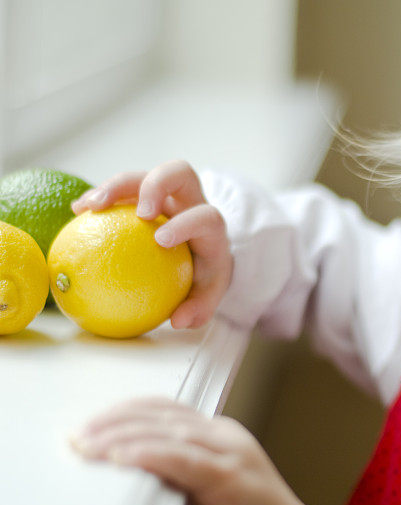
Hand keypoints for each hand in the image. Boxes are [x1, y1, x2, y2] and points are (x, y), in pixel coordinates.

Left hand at [69, 397, 309, 504]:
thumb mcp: (201, 495)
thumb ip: (169, 479)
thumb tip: (120, 475)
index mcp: (218, 435)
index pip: (165, 407)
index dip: (123, 410)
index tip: (88, 425)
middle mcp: (226, 434)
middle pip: (161, 414)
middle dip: (113, 421)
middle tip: (76, 436)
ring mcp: (233, 452)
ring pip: (169, 430)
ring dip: (121, 436)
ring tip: (87, 446)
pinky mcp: (233, 477)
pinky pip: (184, 458)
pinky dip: (150, 454)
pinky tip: (123, 457)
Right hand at [71, 160, 232, 328]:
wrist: (204, 252)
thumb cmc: (205, 274)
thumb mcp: (208, 294)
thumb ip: (198, 309)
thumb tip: (178, 321)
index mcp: (210, 224)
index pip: (206, 215)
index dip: (186, 223)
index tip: (161, 240)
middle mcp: (189, 200)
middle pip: (178, 172)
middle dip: (155, 185)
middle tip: (135, 211)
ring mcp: (165, 193)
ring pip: (142, 175)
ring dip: (115, 186)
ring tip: (88, 206)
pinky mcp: (141, 193)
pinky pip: (119, 188)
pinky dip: (99, 196)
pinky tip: (77, 212)